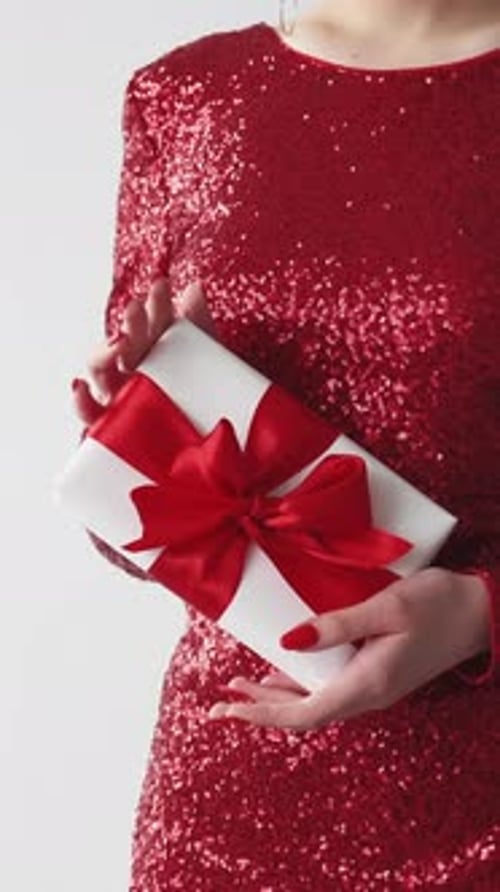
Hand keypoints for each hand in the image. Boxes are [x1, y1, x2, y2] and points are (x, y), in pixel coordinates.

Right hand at [72, 277, 212, 425]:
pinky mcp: (111, 430)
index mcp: (154, 354)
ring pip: (100, 372)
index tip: (163, 286)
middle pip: (122, 343)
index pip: (149, 323)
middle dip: (129, 324)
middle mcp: (131, 374)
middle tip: (139, 309)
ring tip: (117, 344)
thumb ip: (201, 329)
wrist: (218, 455)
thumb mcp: (210, 366)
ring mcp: (119, 400)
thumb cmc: (208, 406)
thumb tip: (194, 288)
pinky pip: (90, 415)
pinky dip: (81, 401)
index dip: (153, 304)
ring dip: (103, 354)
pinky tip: (81, 388)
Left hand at [208, 567, 490, 731]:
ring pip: (316, 701)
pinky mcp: (379, 674)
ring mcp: (375, 686)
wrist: (481, 612)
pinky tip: (285, 671)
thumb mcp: (384, 608)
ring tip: (243, 688)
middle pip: (304, 713)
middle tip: (221, 703)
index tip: (225, 711)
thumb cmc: (438, 604)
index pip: (303, 714)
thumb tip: (287, 642)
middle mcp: (369, 693)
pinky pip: (331, 688)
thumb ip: (335, 626)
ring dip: (278, 698)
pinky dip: (302, 684)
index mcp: (368, 683)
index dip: (260, 715)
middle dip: (260, 709)